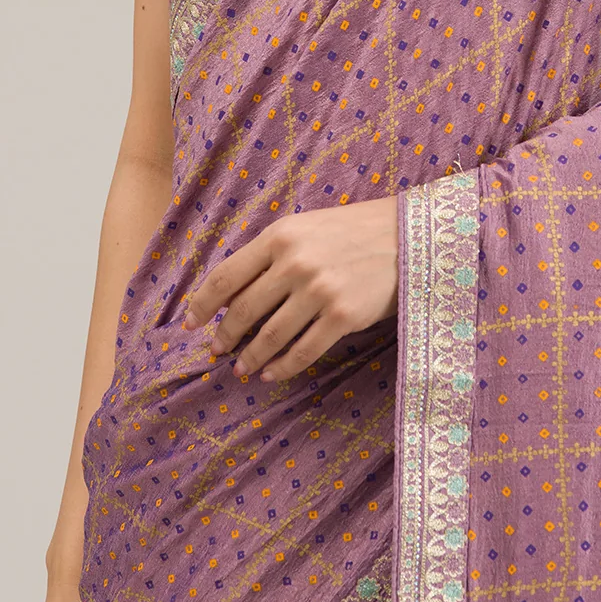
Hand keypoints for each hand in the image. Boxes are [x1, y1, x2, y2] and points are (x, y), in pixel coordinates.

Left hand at [182, 197, 398, 381]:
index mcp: (280, 236)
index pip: (226, 276)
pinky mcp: (343, 316)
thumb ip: (272, 254)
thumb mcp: (306, 228)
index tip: (191, 323)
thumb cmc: (353, 231)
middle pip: (244, 310)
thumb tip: (234, 293)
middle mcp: (294, 262)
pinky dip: (282, 367)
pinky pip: (303, 351)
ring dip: (251, 357)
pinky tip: (272, 373)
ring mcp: (319, 290)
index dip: (203, 304)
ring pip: (270, 335)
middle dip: (225, 336)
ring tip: (242, 368)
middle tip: (217, 350)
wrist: (409, 237)